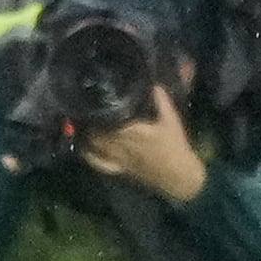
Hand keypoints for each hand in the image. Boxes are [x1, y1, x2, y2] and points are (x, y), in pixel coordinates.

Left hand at [79, 87, 206, 203]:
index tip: (92, 99)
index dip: (98, 110)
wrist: (179, 176)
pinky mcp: (120, 169)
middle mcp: (123, 145)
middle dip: (90, 121)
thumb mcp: (171, 120)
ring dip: (87, 135)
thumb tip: (153, 84)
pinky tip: (83, 146)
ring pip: (96, 146)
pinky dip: (89, 155)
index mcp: (134, 131)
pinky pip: (99, 163)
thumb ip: (162, 101)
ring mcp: (119, 159)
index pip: (109, 119)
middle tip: (85, 109)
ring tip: (82, 123)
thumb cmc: (175, 146)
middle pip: (98, 132)